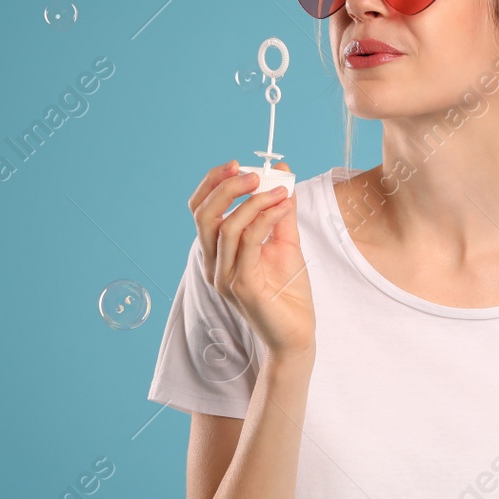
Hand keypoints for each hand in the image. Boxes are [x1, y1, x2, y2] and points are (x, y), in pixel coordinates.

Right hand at [189, 160, 315, 361]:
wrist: (297, 334)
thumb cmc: (288, 292)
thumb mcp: (286, 241)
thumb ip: (281, 209)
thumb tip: (282, 172)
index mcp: (216, 252)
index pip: (201, 210)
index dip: (212, 183)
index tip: (236, 164)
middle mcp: (213, 264)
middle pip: (204, 215)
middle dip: (226, 187)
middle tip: (254, 173)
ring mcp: (225, 277)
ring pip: (226, 227)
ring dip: (255, 201)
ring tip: (281, 190)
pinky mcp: (242, 287)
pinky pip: (249, 243)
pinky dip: (266, 218)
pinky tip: (284, 208)